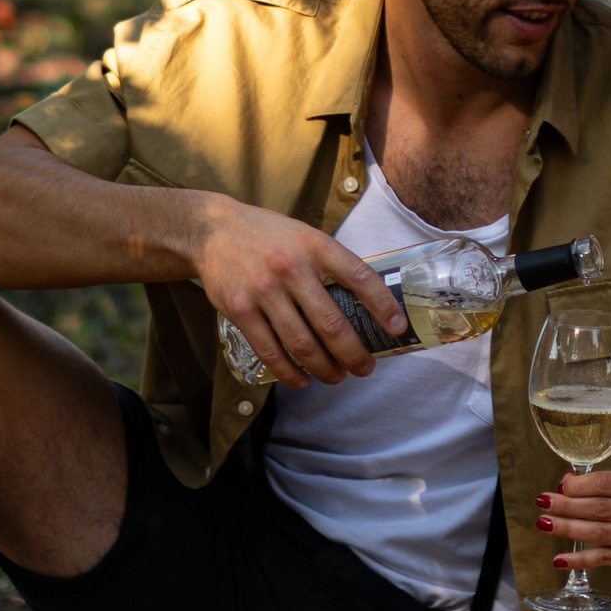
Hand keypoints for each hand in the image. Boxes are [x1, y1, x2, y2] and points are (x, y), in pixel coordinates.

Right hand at [189, 197, 403, 387]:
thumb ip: (329, 263)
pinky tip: (301, 380)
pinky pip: (270, 351)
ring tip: (337, 377)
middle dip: (353, 354)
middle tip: (365, 368)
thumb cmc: (269, 236)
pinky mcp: (239, 309)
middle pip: (331, 324)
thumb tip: (365, 302)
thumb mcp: (304, 236)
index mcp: (315, 246)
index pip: (359, 277)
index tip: (397, 328)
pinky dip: (289, 372)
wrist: (213, 230)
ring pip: (302, 343)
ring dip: (325, 368)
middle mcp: (290, 268)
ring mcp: (263, 290)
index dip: (383, 306)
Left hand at [542, 466, 610, 569]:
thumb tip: (568, 485)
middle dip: (567, 506)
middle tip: (543, 503)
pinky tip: (560, 558)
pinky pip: (607, 559)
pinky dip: (582, 559)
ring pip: (602, 534)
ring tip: (544, 524)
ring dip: (569, 530)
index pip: (609, 485)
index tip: (559, 486)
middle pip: (602, 509)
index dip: (580, 486)